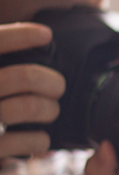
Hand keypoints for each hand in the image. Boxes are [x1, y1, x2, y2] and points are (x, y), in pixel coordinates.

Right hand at [0, 22, 64, 157]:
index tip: (46, 34)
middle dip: (52, 82)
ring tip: (49, 111)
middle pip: (24, 77)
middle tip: (58, 87)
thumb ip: (3, 70)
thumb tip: (39, 46)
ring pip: (30, 107)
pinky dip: (41, 139)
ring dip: (49, 109)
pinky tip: (40, 139)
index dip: (20, 35)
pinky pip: (30, 140)